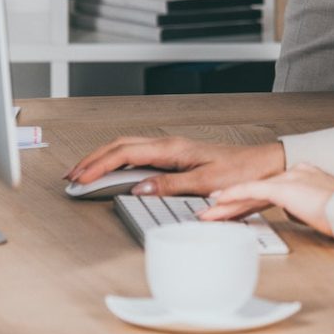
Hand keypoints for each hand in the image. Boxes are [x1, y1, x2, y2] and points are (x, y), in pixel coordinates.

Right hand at [65, 134, 285, 196]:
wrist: (263, 164)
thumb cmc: (240, 171)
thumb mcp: (206, 182)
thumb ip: (171, 186)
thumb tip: (139, 188)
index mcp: (173, 149)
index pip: (125, 153)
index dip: (98, 166)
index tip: (80, 179)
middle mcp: (169, 144)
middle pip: (120, 146)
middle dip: (92, 160)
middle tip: (71, 177)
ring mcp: (172, 148)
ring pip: (127, 147)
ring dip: (103, 159)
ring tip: (83, 173)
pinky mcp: (176, 155)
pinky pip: (138, 153)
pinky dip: (119, 160)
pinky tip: (113, 170)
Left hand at [201, 164, 333, 236]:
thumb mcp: (322, 209)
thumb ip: (305, 207)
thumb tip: (295, 213)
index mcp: (306, 175)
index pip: (270, 188)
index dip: (250, 198)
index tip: (236, 206)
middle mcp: (295, 173)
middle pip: (256, 188)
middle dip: (233, 200)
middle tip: (213, 208)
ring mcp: (289, 178)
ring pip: (250, 190)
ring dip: (227, 203)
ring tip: (208, 212)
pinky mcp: (285, 188)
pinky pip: (252, 191)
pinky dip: (234, 196)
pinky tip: (219, 203)